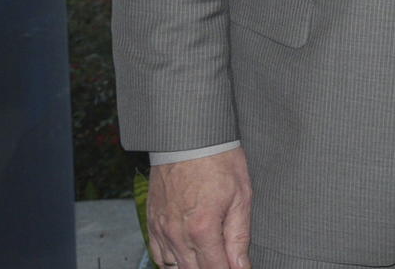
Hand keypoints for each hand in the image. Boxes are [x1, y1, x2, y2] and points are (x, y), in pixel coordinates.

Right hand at [146, 147, 251, 268]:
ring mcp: (161, 228)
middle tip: (226, 264)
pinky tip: (185, 255)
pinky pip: (158, 253)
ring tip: (208, 258)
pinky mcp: (152, 221)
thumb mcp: (240, 196)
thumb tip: (242, 266)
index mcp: (202, 229)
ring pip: (174, 266)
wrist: (189, 138)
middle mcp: (177, 233)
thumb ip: (239, 236)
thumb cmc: (218, 161)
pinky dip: (172, 260)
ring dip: (192, 267)